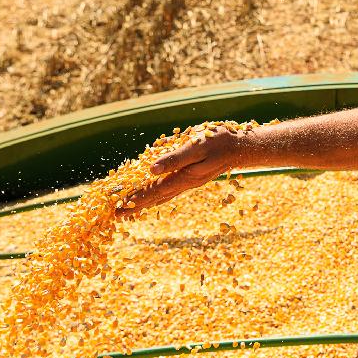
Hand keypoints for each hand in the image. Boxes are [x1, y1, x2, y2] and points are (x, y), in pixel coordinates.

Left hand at [117, 126, 239, 217]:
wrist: (242, 147)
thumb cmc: (219, 142)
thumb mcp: (196, 146)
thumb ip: (175, 159)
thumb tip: (151, 170)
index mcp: (184, 176)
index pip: (154, 191)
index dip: (135, 199)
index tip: (118, 207)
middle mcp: (186, 183)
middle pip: (156, 197)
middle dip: (135, 206)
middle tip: (116, 215)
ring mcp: (190, 182)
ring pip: (163, 196)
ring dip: (145, 203)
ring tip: (129, 210)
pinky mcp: (193, 178)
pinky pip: (171, 191)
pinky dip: (158, 197)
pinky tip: (154, 198)